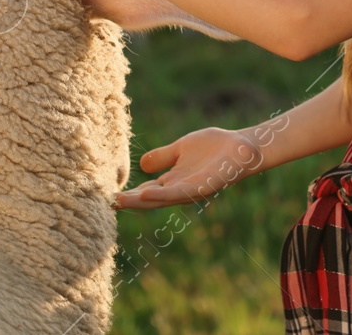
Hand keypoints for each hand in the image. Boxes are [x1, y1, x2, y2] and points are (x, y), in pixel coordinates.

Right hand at [113, 127, 263, 209]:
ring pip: (161, 199)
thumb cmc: (215, 148)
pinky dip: (160, 194)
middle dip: (130, 203)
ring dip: (140, 202)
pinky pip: (178, 193)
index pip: (147, 190)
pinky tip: (144, 194)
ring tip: (119, 202)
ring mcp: (191, 190)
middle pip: (150, 199)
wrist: (244, 147)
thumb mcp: (182, 149)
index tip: (107, 197)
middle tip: (107, 205)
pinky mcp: (202, 187)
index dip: (129, 194)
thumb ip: (163, 157)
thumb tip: (141, 165)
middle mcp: (180, 189)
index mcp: (173, 181)